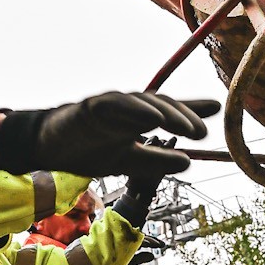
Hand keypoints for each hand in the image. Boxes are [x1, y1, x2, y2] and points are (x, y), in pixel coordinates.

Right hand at [0, 92, 215, 176]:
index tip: (217, 108)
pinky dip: (135, 109)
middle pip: (161, 105)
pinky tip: (152, 117)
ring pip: (143, 103)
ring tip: (186, 126)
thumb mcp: (127, 161)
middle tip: (202, 133)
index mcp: (138, 121)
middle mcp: (128, 109)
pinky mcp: (92, 106)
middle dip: (183, 117)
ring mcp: (111, 105)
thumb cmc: (86, 150)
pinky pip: (116, 105)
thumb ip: (156, 161)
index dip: (193, 109)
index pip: (170, 112)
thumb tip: (188, 162)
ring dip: (166, 113)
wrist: (47, 148)